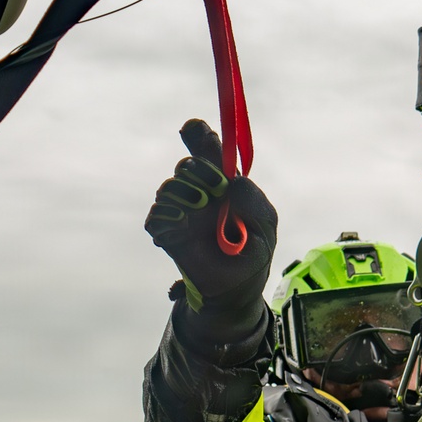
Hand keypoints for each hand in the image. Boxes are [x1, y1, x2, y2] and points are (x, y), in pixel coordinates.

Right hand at [146, 119, 277, 337]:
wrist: (233, 293)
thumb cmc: (251, 256)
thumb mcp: (265, 228)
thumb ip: (254, 201)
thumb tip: (232, 182)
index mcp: (223, 183)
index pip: (207, 148)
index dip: (200, 135)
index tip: (193, 128)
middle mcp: (199, 192)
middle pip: (186, 164)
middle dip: (198, 169)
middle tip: (214, 191)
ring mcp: (181, 211)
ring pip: (169, 187)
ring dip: (182, 195)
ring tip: (198, 213)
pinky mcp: (167, 233)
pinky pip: (156, 216)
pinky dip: (165, 218)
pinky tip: (181, 227)